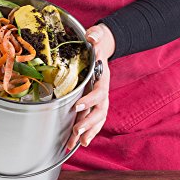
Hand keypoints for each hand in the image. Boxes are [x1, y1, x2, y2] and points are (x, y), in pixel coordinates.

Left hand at [66, 23, 114, 149]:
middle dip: (89, 122)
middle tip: (77, 131)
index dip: (90, 100)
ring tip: (79, 142)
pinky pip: (92, 122)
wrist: (102, 49)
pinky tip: (77, 143)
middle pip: (100, 111)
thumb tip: (91, 36)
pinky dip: (86, 133)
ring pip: (97, 120)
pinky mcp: (93, 105)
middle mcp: (103, 92)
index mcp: (102, 79)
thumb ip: (95, 36)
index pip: (99, 92)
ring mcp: (100, 101)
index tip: (77, 106)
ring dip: (88, 132)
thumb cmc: (97, 44)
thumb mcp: (97, 36)